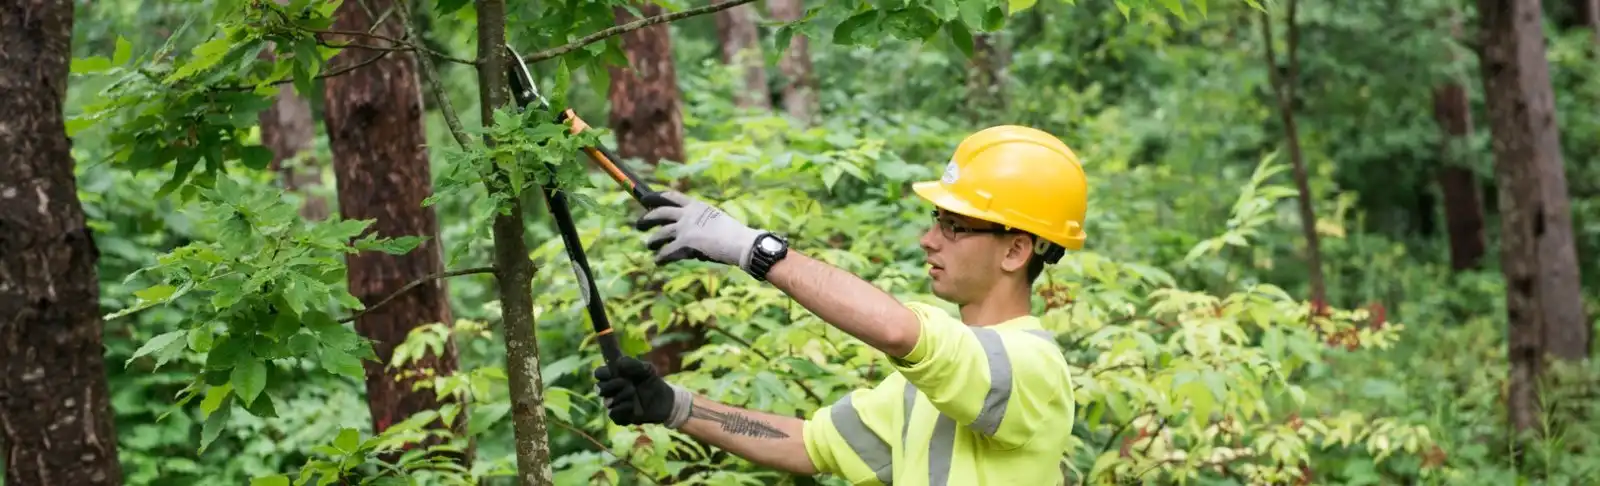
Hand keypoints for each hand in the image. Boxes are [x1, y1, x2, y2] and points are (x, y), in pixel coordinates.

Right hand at [593, 356, 691, 426]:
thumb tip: (618, 363)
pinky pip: (613, 413)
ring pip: (606, 401)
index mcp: (613, 376)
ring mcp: (613, 404)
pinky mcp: (619, 417)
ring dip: (621, 396)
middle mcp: (610, 390)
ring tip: (634, 393)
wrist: (664, 400)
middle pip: (599, 388)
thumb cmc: (652, 381)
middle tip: (628, 383)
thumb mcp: (647, 369)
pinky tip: (634, 406)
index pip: (599, 373)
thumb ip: (633, 364)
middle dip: (613, 385)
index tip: (613, 371)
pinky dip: (624, 408)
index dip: (603, 373)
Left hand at [634, 191, 765, 269]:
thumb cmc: (733, 234)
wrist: (740, 243)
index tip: (646, 198)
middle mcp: (687, 214)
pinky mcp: (685, 243)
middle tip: (639, 224)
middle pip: (659, 213)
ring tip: (649, 245)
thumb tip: (688, 230)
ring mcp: (685, 228)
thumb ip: (700, 220)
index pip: (671, 196)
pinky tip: (658, 261)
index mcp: (696, 205)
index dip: (655, 197)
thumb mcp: (715, 219)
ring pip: (660, 234)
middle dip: (646, 218)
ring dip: (652, 240)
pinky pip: (667, 251)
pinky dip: (661, 257)